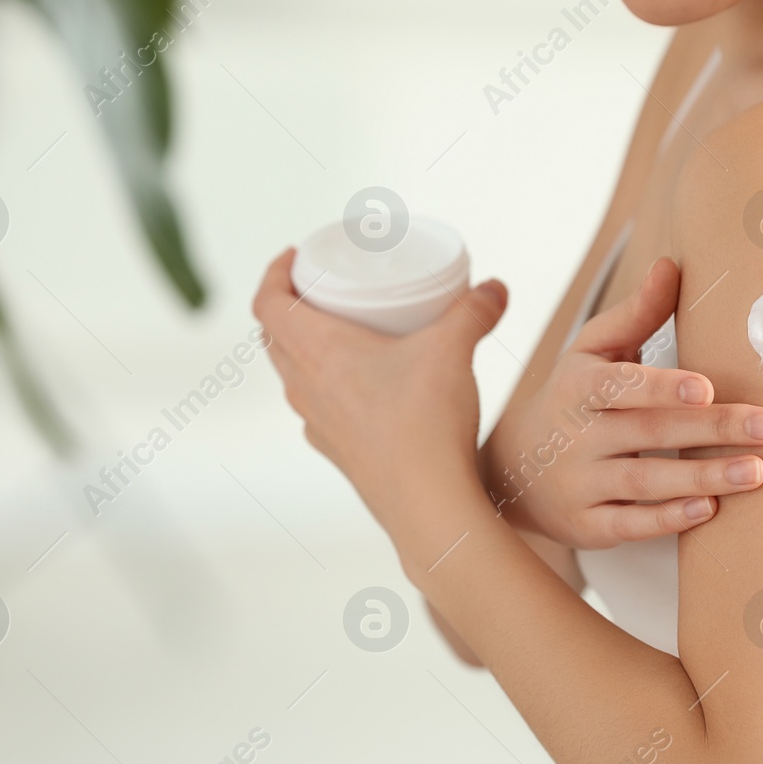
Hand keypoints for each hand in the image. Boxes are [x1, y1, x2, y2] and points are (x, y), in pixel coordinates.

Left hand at [251, 249, 507, 531]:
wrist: (427, 505)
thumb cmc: (426, 423)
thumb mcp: (453, 350)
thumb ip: (474, 312)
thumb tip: (495, 288)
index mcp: (315, 351)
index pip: (267, 303)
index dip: (273, 274)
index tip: (293, 258)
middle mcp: (304, 388)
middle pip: (275, 338)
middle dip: (292, 308)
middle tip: (323, 290)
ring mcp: (317, 424)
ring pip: (295, 376)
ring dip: (308, 351)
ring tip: (347, 337)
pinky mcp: (338, 453)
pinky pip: (320, 410)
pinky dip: (331, 390)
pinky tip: (368, 390)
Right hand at [482, 257, 762, 548]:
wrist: (513, 469)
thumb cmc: (573, 399)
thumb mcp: (591, 352)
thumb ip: (634, 314)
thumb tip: (671, 266)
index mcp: (579, 387)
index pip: (620, 386)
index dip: (661, 387)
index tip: (706, 388)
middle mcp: (576, 437)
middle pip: (648, 432)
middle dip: (713, 429)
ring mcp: (580, 485)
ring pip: (645, 482)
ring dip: (702, 477)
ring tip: (757, 471)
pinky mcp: (587, 526)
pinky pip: (630, 525)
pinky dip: (668, 519)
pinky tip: (709, 510)